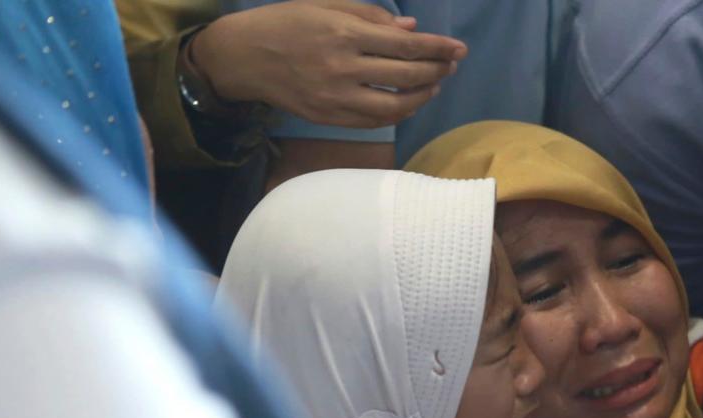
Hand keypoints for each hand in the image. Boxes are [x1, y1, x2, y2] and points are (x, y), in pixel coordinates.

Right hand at [192, 1, 465, 128]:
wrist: (244, 57)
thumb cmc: (287, 23)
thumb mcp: (326, 5)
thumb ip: (371, 16)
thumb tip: (411, 29)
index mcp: (343, 34)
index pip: (405, 45)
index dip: (437, 48)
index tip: (459, 49)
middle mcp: (343, 68)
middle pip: (406, 76)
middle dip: (437, 70)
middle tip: (451, 64)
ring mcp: (337, 98)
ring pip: (396, 105)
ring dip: (423, 96)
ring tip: (435, 84)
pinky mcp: (330, 117)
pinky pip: (375, 121)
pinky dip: (399, 112)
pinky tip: (409, 100)